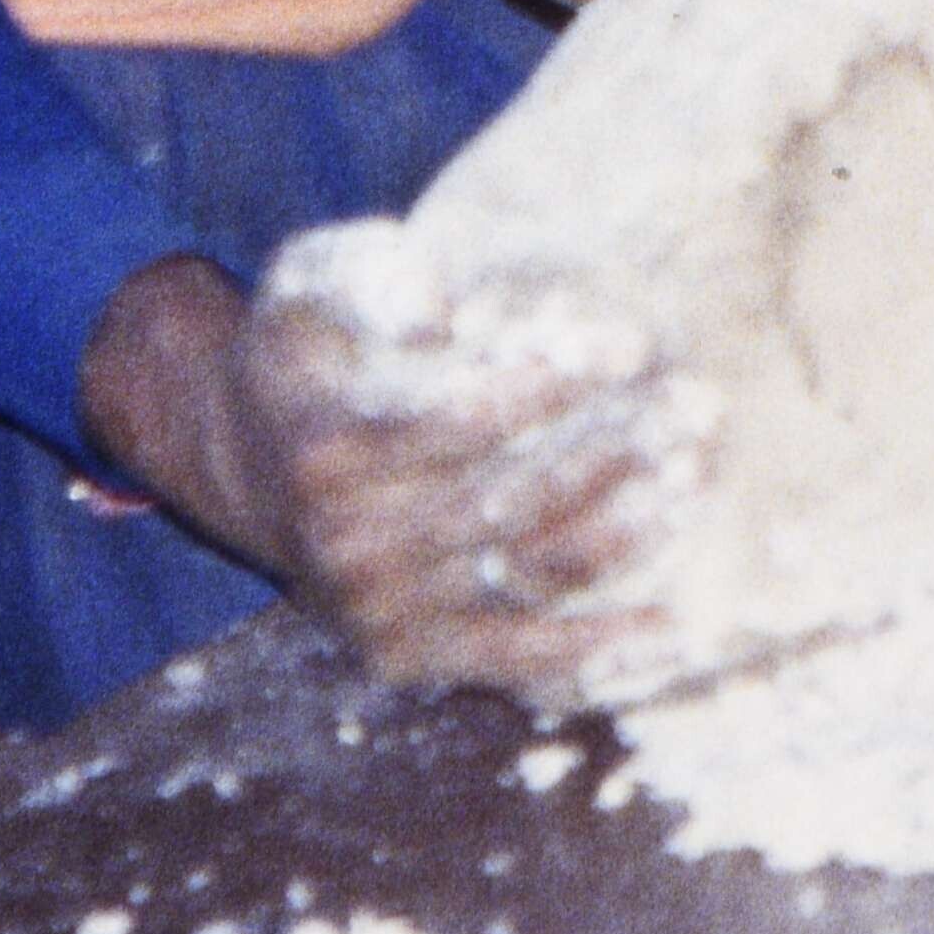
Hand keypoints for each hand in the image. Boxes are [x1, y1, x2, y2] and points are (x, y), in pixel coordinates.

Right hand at [77, 252, 685, 691]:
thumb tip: (437, 303)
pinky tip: (673, 623)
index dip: (550, 381)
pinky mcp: (407, 657)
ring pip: (529, 571)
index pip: (460, 416)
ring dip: (629, 531)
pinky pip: (519, 658)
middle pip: (510, 496)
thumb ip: (373, 276)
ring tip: (695, 479)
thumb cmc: (306, 355)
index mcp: (328, 444)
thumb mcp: (313, 284)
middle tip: (697, 406)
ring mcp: (380, 608)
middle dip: (615, 449)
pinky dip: (600, 647)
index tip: (628, 345)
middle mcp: (350, 540)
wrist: (236, 463)